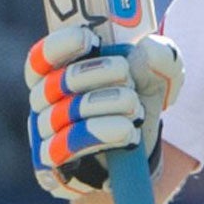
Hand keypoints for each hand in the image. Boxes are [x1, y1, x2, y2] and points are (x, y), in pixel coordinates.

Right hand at [24, 26, 183, 198]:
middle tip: (127, 74)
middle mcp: (43, 102)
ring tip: (136, 107)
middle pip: (56, 83)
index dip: (60, 45)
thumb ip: (161, 56)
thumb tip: (146, 51)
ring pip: (64, 114)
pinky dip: (103, 134)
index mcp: (59, 71)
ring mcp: (43, 134)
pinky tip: (129, 133)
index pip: (42, 56)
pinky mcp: (50, 165)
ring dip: (107, 105)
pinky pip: (67, 146)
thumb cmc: (139, 100)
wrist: (143, 150)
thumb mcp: (160, 74)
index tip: (89, 39)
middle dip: (98, 73)